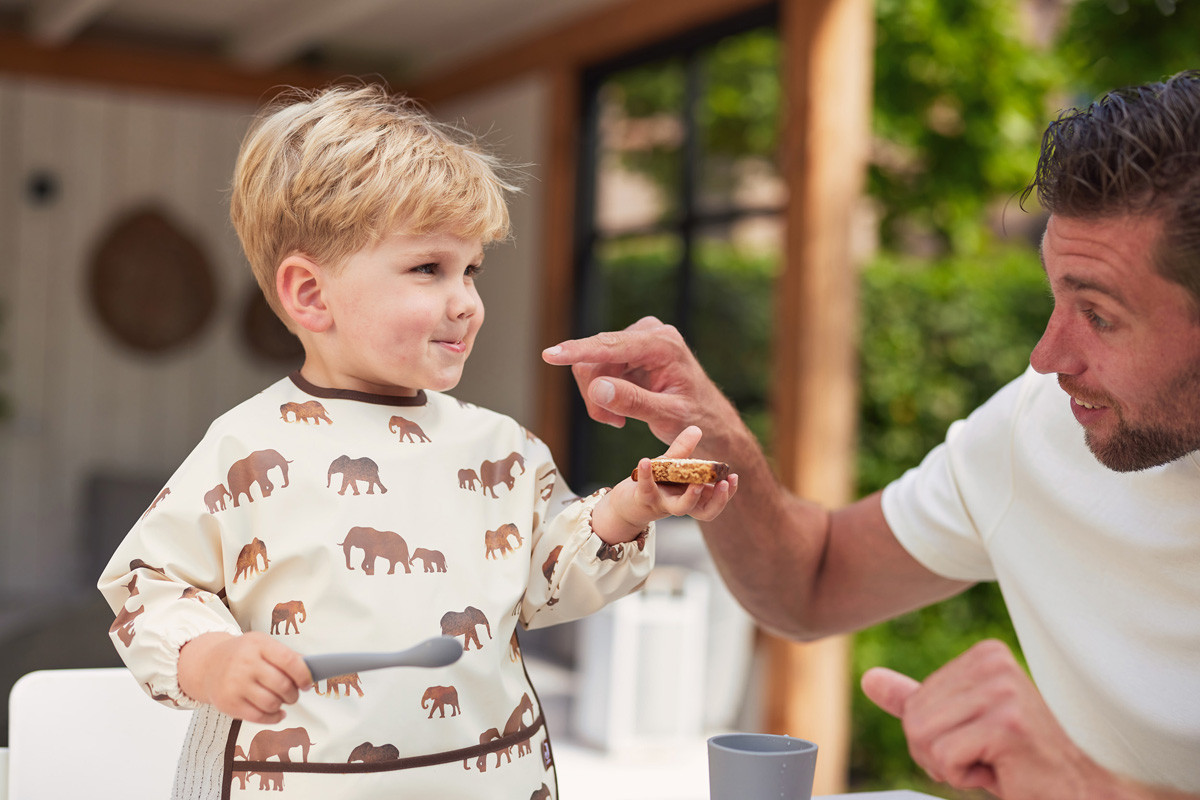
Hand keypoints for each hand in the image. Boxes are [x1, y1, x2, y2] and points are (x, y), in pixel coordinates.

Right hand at [178, 631, 311, 723]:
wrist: (208, 664)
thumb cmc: (243, 654)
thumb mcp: (262, 645)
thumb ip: (286, 656)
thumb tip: (311, 671)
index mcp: (258, 644)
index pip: (289, 661)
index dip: (304, 675)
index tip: (308, 683)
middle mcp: (245, 663)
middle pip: (282, 685)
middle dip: (294, 694)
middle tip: (294, 694)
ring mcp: (235, 684)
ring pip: (271, 703)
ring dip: (283, 705)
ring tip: (282, 700)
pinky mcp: (228, 703)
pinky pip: (258, 717)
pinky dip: (273, 718)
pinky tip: (276, 713)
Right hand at [542, 316, 738, 448]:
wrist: (710, 421)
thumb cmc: (697, 420)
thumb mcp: (668, 416)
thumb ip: (634, 402)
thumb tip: (598, 388)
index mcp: (663, 345)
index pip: (611, 346)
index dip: (578, 351)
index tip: (550, 355)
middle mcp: (650, 334)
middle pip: (596, 357)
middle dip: (595, 393)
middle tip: (611, 422)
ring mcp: (639, 340)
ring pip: (593, 366)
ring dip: (599, 398)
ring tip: (619, 420)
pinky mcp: (632, 350)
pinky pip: (599, 369)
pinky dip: (604, 395)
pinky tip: (622, 412)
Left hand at [591, 425, 738, 542]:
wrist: (627, 501)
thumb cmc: (655, 483)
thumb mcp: (671, 465)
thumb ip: (684, 449)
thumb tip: (697, 428)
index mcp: (692, 497)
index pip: (716, 501)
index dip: (728, 493)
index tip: (734, 477)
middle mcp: (680, 504)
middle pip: (706, 512)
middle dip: (718, 500)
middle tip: (724, 485)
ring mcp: (662, 504)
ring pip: (681, 508)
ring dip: (691, 497)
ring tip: (697, 483)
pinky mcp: (643, 499)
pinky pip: (646, 488)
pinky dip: (646, 474)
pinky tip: (645, 460)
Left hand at [862, 639, 1104, 798]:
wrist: (1086, 792)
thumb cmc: (1024, 762)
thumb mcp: (963, 725)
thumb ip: (916, 700)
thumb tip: (869, 679)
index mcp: (985, 655)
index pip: (915, 703)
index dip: (937, 738)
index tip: (983, 743)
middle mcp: (995, 663)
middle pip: (914, 720)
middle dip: (940, 755)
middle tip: (988, 759)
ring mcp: (1003, 691)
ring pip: (923, 738)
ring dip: (952, 767)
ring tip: (996, 764)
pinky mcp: (1007, 724)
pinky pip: (943, 758)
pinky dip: (965, 778)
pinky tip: (1004, 772)